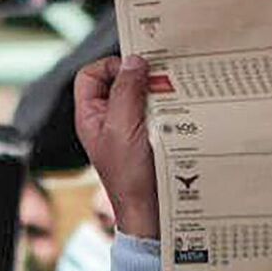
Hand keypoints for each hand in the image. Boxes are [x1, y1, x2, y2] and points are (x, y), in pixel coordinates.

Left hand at [74, 56, 158, 239]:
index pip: (90, 75)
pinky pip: (158, 110)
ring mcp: (129, 128)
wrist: (151, 210)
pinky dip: (169, 105)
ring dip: (158, 91)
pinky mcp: (150, 135)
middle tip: (160, 79)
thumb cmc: (130, 176)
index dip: (110, 67)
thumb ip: (125, 91)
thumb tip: (134, 61)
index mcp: (91, 116)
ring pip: (141, 94)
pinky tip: (181, 110)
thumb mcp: (122, 128)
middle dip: (140, 77)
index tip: (134, 71)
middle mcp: (108, 119)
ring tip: (172, 97)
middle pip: (119, 81)